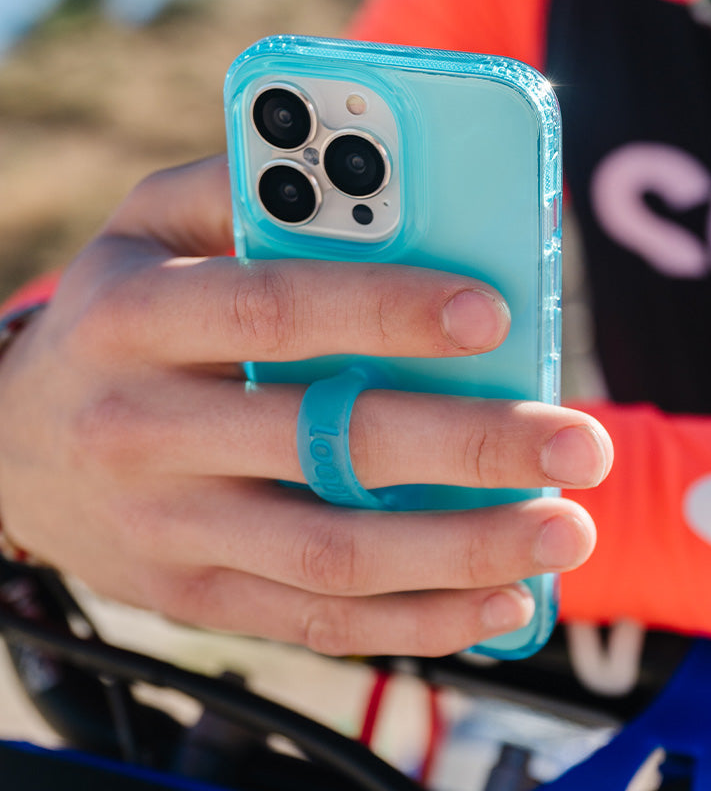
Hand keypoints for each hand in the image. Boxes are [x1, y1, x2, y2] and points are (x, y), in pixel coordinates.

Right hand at [0, 155, 611, 656]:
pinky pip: (317, 622)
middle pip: (325, 444)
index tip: (493, 313)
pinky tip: (496, 599)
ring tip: (560, 531)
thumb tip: (361, 169)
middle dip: (467, 447)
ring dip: (463, 550)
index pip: (273, 312)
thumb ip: (237, 188)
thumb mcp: (141, 230)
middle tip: (575, 443)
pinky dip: (417, 619)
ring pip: (334, 557)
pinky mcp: (196, 595)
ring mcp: (171, 528)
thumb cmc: (106, 321)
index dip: (384, 310)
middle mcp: (148, 430)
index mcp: (137, 320)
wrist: (12, 448)